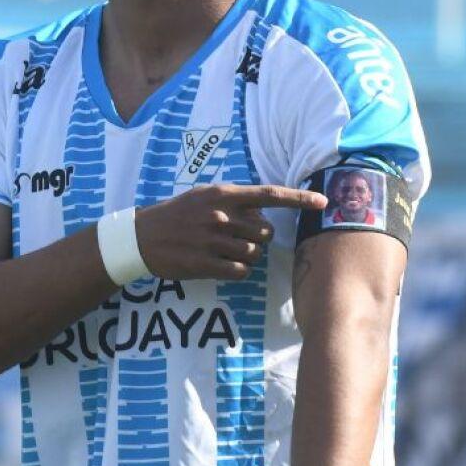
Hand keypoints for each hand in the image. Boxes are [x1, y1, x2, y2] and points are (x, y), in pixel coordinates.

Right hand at [134, 185, 325, 281]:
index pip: (270, 195)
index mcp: (223, 194)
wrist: (141, 237)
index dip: (299, 198)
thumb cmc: (177, 214)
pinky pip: (241, 271)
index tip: (323, 202)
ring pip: (254, 254)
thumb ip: (234, 201)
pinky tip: (221, 264)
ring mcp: (213, 241)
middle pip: (265, 232)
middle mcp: (221, 216)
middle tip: (237, 237)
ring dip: (246, 255)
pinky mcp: (206, 264)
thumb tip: (265, 212)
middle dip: (258, 238)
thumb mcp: (203, 196)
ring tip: (224, 250)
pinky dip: (237, 270)